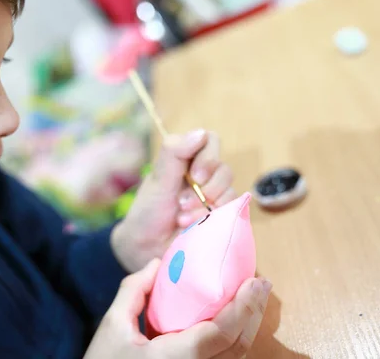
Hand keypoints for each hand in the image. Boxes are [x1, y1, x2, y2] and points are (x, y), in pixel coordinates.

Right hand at [83, 259, 271, 358]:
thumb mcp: (113, 324)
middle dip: (254, 312)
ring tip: (253, 296)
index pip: (220, 334)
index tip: (254, 281)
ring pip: (236, 357)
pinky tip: (235, 318)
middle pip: (238, 347)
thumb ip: (134, 290)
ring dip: (249, 325)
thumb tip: (158, 263)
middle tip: (261, 283)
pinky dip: (235, 337)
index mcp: (174, 358)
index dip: (242, 308)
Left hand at [112, 129, 235, 272]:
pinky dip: (213, 221)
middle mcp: (205, 176)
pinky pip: (232, 214)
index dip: (208, 156)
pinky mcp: (222, 218)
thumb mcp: (158, 180)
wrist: (146, 247)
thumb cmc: (148, 211)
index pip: (211, 141)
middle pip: (224, 170)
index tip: (195, 175)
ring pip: (230, 193)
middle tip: (182, 203)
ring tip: (182, 220)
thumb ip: (174, 154)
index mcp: (187, 159)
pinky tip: (193, 229)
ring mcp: (215, 197)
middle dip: (207, 189)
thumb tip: (201, 132)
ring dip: (205, 208)